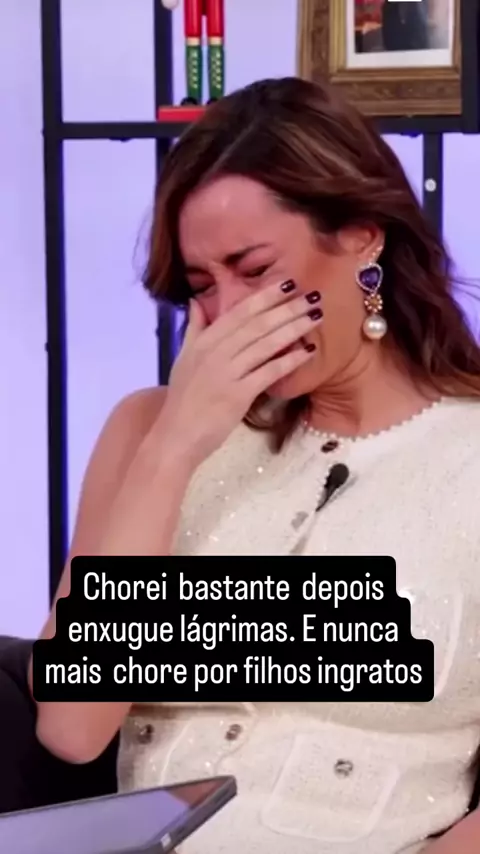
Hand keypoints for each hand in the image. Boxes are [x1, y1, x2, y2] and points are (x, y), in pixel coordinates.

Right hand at [156, 279, 321, 468]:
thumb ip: (194, 328)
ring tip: (316, 316)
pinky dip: (290, 360)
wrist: (175, 436)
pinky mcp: (238, 395)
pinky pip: (269, 372)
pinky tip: (308, 351)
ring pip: (266, 343)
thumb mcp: (183, 358)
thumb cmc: (182, 400)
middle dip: (287, 308)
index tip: (288, 283)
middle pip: (257, 323)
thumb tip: (195, 301)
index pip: (239, 312)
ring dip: (293, 327)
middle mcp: (215, 352)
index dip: (265, 296)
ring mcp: (226, 372)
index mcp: (204, 341)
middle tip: (312, 296)